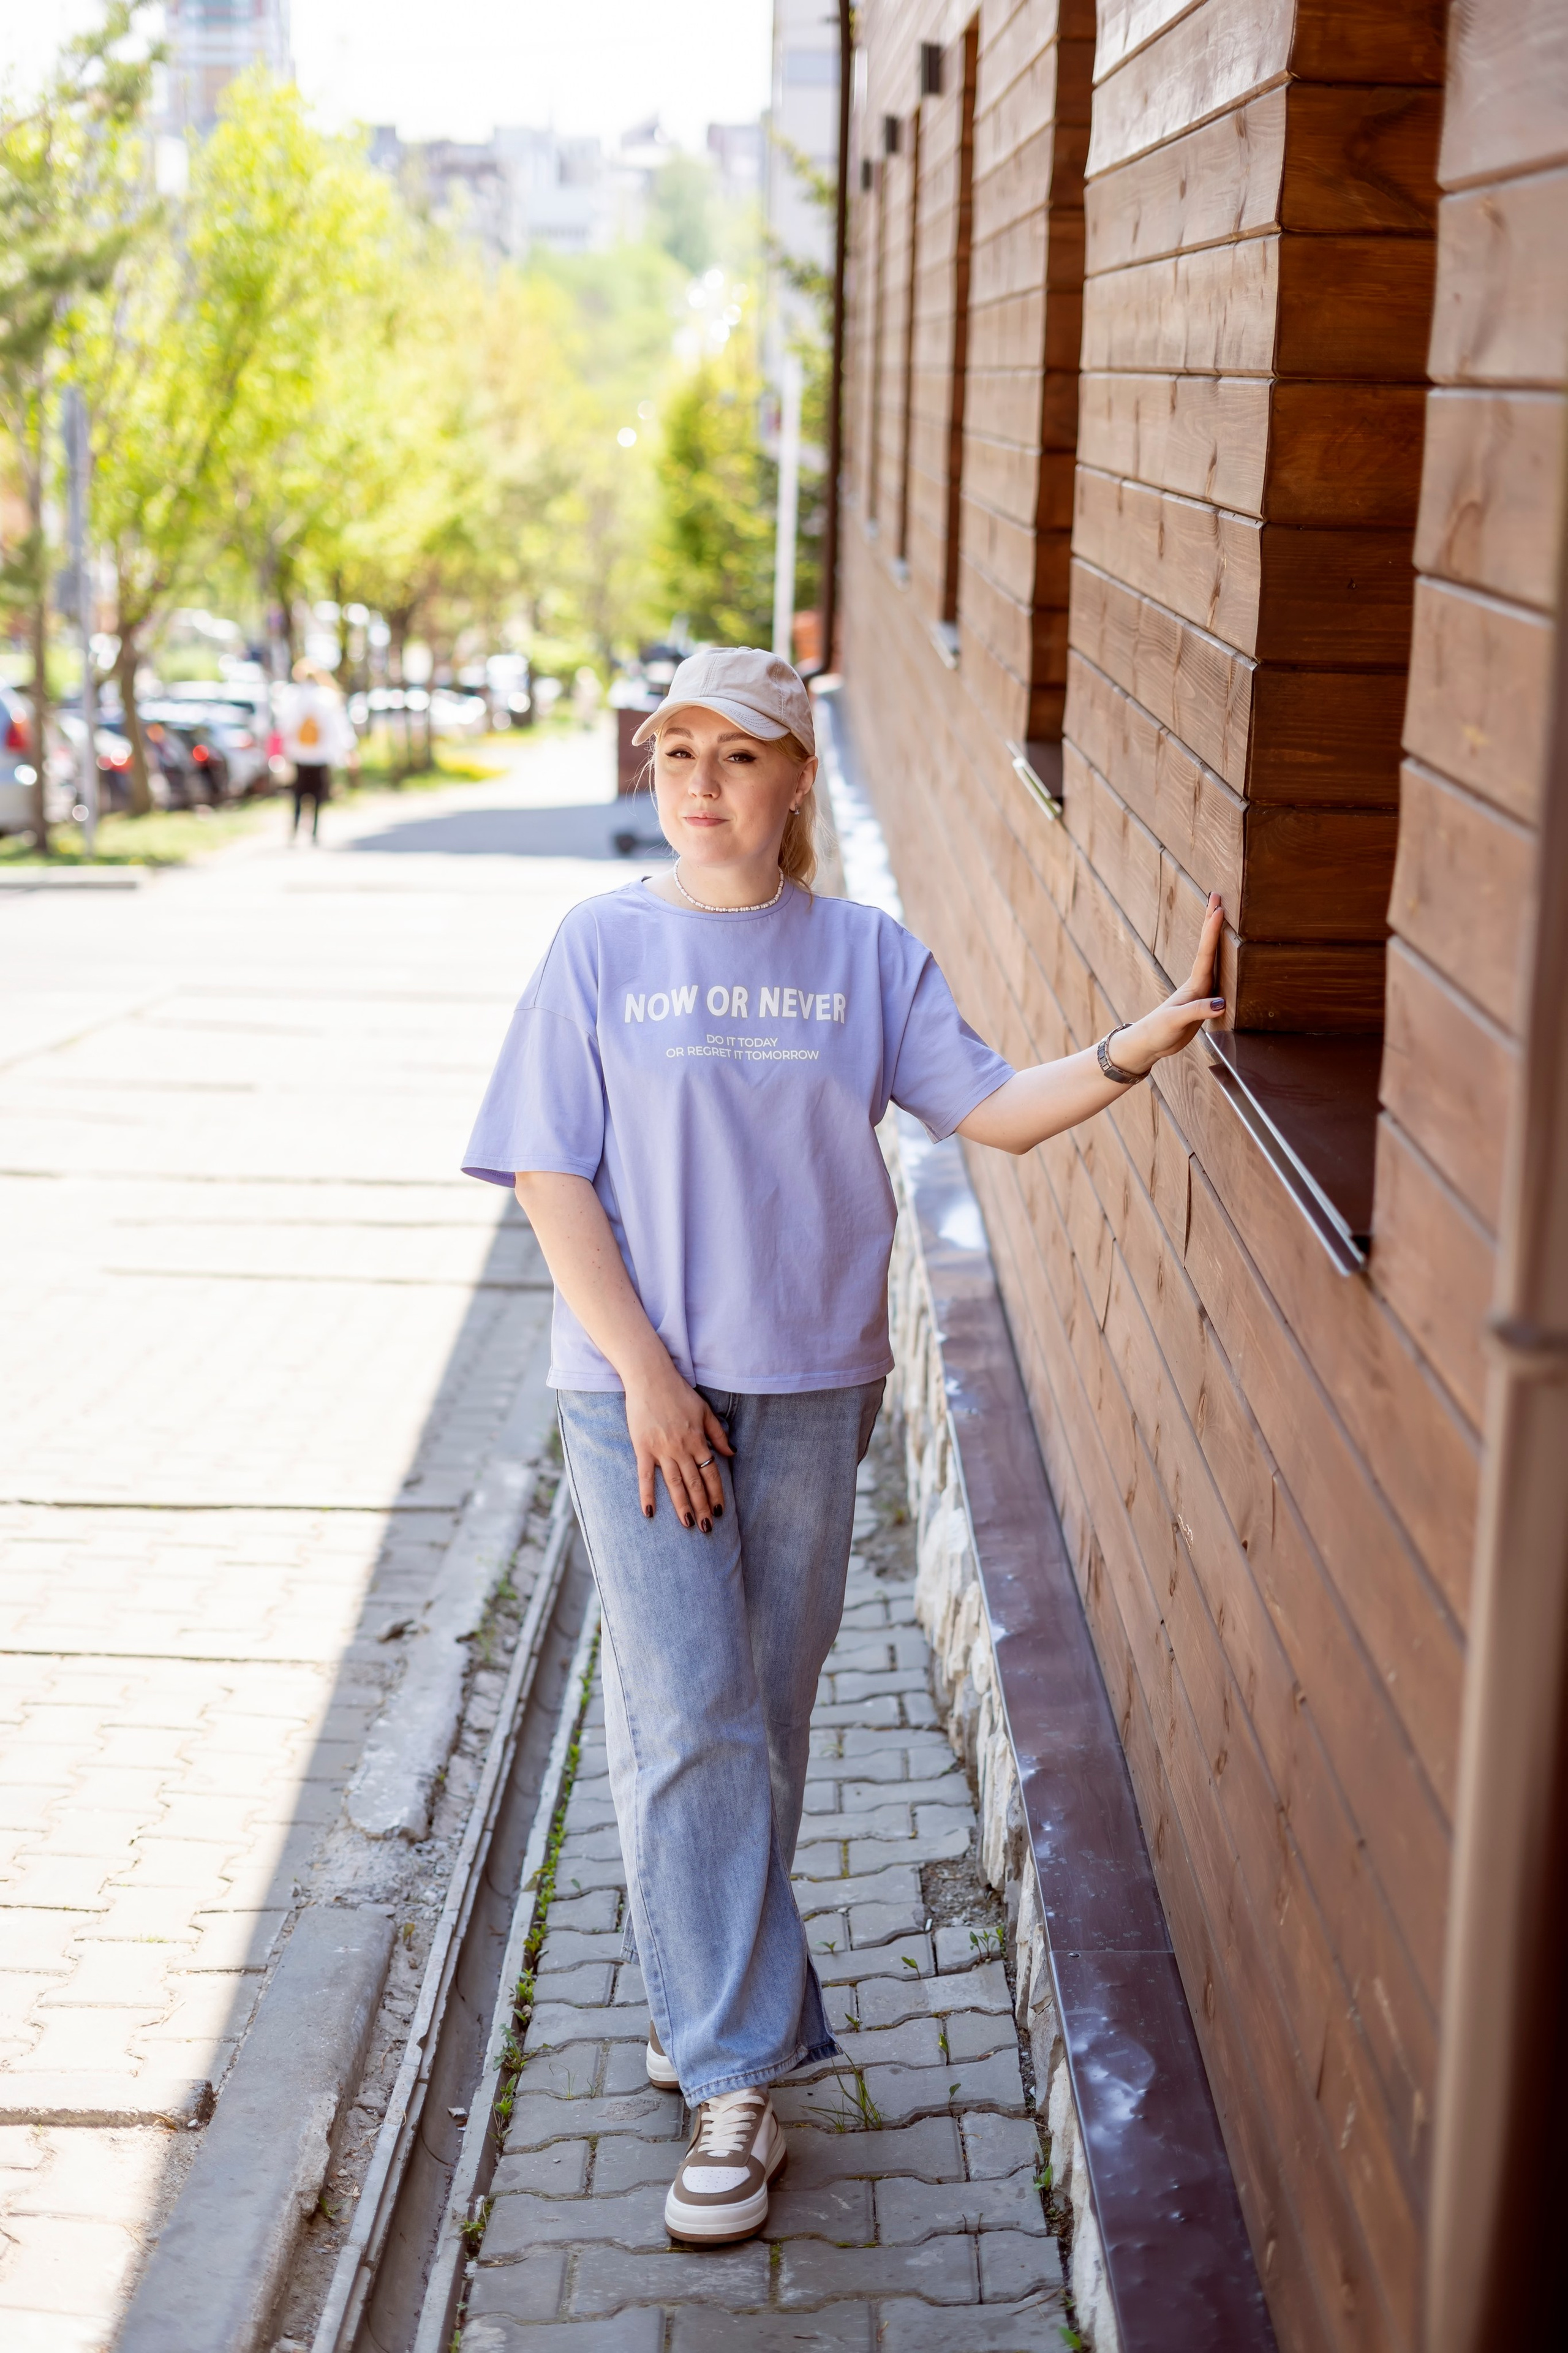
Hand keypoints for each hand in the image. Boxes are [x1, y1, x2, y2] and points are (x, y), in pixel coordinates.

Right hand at [623, 1356, 733, 1531]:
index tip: (720, 1511)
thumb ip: (718, 1434)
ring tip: (689, 1525)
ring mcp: (662, 1450)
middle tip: (708, 1528)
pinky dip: (647, 1495)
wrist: (650, 1378)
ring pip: (675, 1484)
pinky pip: (645, 1476)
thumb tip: (732, 1453)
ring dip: (682, 1507)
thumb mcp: (705, 1411)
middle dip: (703, 1507)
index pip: (711, 1473)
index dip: (716, 1493)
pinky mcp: (643, 1448)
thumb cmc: (679, 1393)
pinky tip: (649, 1512)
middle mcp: (682, 1448)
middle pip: (695, 1484)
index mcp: (698, 1440)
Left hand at [1116, 892, 1226, 1073]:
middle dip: (1211, 920)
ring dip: (1216, 934)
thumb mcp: (1177, 1021)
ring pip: (1212, 956)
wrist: (1149, 1043)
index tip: (1218, 908)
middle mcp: (1198, 982)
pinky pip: (1216, 973)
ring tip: (1220, 914)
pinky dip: (1220, 959)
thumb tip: (1221, 1003)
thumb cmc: (1159, 1031)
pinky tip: (1226, 955)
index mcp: (1194, 984)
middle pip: (1208, 946)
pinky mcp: (1203, 1001)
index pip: (1206, 953)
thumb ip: (1197, 1011)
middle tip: (1216, 895)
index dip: (1212, 931)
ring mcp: (1201, 990)